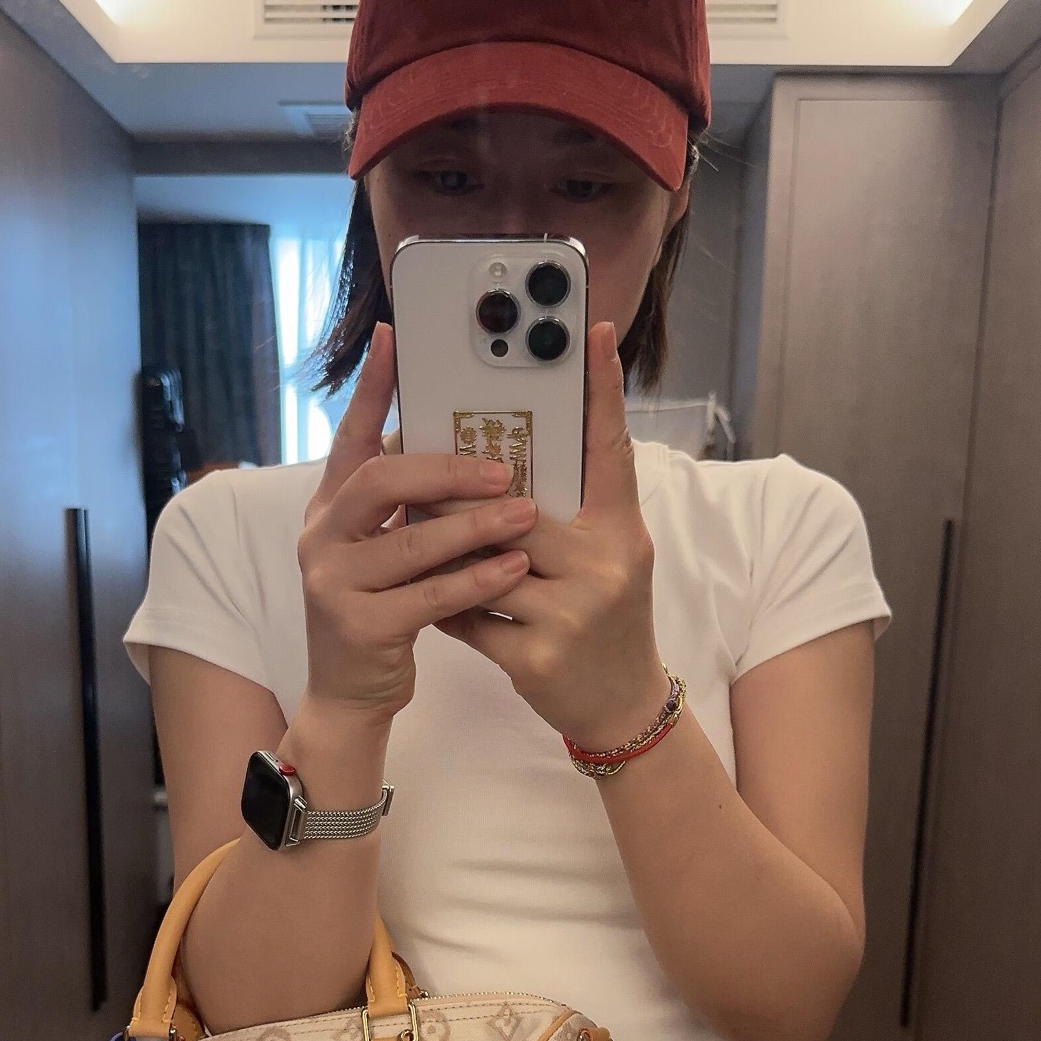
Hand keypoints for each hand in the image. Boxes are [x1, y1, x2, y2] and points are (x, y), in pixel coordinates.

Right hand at [298, 322, 537, 723]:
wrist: (350, 696)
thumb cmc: (385, 612)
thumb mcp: (390, 549)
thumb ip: (413, 505)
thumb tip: (475, 448)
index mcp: (332, 506)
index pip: (351, 435)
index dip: (373, 388)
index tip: (397, 339)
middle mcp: (323, 536)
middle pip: (379, 479)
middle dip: (444, 467)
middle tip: (501, 465)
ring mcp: (334, 582)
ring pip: (410, 541)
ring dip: (473, 525)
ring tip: (524, 513)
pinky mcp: (359, 627)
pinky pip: (428, 596)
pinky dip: (475, 581)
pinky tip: (513, 568)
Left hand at [431, 320, 670, 749]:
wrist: (622, 707)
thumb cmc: (606, 618)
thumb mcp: (609, 555)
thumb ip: (573, 507)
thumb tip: (507, 456)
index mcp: (623, 531)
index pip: (612, 449)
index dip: (603, 391)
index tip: (594, 334)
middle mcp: (605, 566)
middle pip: (515, 508)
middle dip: (461, 492)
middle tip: (418, 463)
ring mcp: (572, 614)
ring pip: (482, 562)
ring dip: (443, 548)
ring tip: (417, 531)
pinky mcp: (537, 659)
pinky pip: (470, 618)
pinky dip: (448, 606)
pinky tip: (433, 600)